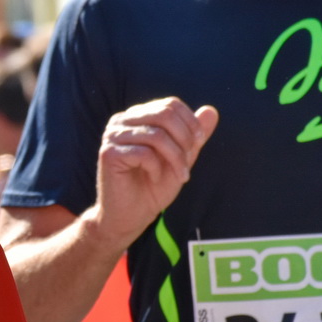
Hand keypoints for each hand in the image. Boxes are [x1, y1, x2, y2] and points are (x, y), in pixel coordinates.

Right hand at [92, 98, 219, 247]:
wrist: (130, 217)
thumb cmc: (153, 187)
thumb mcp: (181, 158)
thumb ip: (194, 135)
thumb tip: (212, 110)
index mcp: (138, 116)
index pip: (170, 104)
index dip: (191, 122)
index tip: (199, 143)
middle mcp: (122, 121)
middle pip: (164, 114)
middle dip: (185, 139)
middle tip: (189, 161)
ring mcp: (113, 136)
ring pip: (156, 135)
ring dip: (175, 158)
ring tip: (179, 175)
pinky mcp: (109, 153)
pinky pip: (144, 153)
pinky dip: (156, 168)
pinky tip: (154, 179)